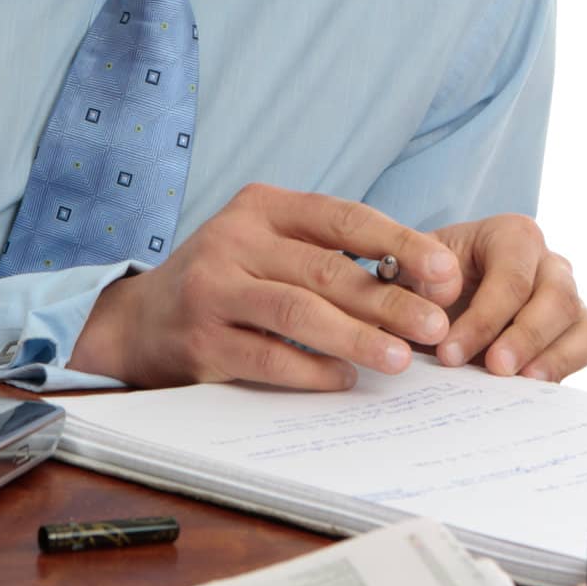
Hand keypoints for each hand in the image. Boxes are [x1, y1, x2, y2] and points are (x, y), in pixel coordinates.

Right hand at [69, 182, 462, 388]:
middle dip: (389, 299)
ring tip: (400, 359)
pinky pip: (267, 355)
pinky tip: (343, 379)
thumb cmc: (226, 281)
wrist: (141, 320)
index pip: (341, 216)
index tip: (445, 271)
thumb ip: (328, 255)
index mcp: (261, 206)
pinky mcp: (202, 338)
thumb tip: (420, 282)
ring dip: (356, 337)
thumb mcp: (268, 247)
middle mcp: (234, 238)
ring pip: (298, 311)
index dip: (398, 241)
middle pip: (326, 269)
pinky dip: (311, 369)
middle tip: (435, 326)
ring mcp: (214, 287)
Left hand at [400, 214, 586, 381]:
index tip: (450, 352)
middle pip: (556, 297)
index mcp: (511, 235)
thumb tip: (445, 291)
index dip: (484, 317)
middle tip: (492, 369)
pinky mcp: (578, 328)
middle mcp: (548, 262)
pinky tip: (533, 387)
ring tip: (516, 383)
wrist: (434, 302)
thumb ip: (417, 274)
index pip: (510, 275)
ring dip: (553, 357)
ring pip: (583, 323)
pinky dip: (568, 366)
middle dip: (523, 337)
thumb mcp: (409, 271)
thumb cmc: (425, 281)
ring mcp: (569, 295)